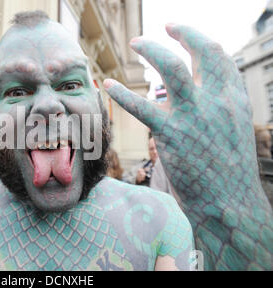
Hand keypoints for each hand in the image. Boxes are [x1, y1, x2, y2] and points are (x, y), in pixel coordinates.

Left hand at [104, 24, 271, 269]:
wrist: (230, 205)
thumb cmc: (229, 172)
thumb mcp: (234, 131)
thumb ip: (220, 108)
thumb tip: (202, 93)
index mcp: (235, 99)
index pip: (220, 57)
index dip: (200, 40)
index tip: (184, 34)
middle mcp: (218, 101)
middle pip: (201, 51)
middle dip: (182, 32)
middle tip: (164, 25)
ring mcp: (194, 116)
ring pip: (171, 68)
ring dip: (152, 49)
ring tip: (136, 42)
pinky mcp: (171, 135)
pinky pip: (141, 107)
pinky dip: (123, 93)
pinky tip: (108, 85)